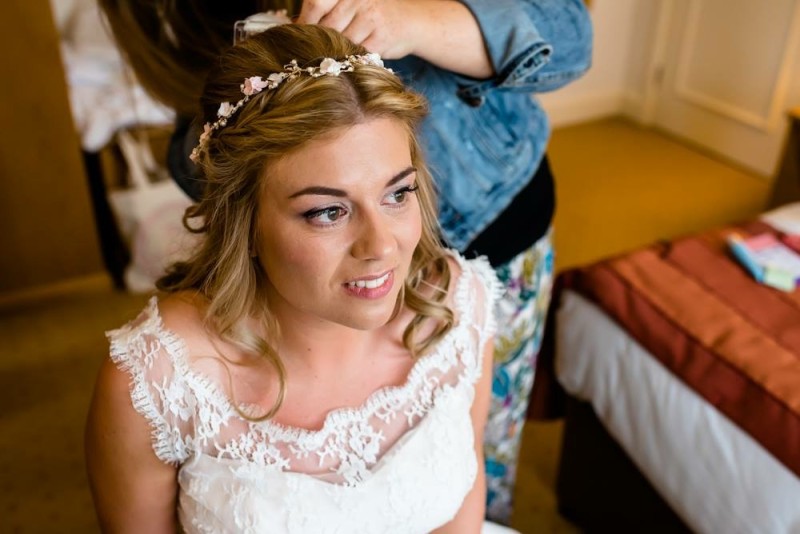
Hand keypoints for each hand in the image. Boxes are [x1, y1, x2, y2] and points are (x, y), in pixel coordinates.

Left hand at [296, 0, 416, 58]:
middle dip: (318, 41)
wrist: (411, 22)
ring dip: (335, 53)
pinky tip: (351, 61)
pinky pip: (356, 54)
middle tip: (310, 52)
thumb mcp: (351, 3)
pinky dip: (351, 60)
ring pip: (340, 42)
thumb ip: (327, 10)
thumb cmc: (373, 14)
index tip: (296, 35)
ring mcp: (370, 17)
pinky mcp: (381, 37)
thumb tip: (294, 25)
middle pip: (326, 26)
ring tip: (334, 57)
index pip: (316, 2)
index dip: (304, 22)